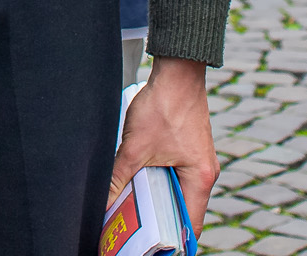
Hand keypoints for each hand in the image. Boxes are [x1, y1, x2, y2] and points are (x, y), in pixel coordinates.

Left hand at [109, 57, 218, 233]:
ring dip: (157, 201)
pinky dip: (158, 182)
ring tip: (133, 210)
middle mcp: (204, 174)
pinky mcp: (189, 149)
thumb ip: (118, 177)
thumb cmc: (165, 104)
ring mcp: (198, 161)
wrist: (176, 69)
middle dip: (159, 223)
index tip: (149, 247)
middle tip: (136, 232)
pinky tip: (139, 182)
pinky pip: (175, 176)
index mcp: (200, 180)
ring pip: (177, 193)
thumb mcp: (136, 146)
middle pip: (183, 212)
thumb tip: (102, 201)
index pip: (188, 227)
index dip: (169, 242)